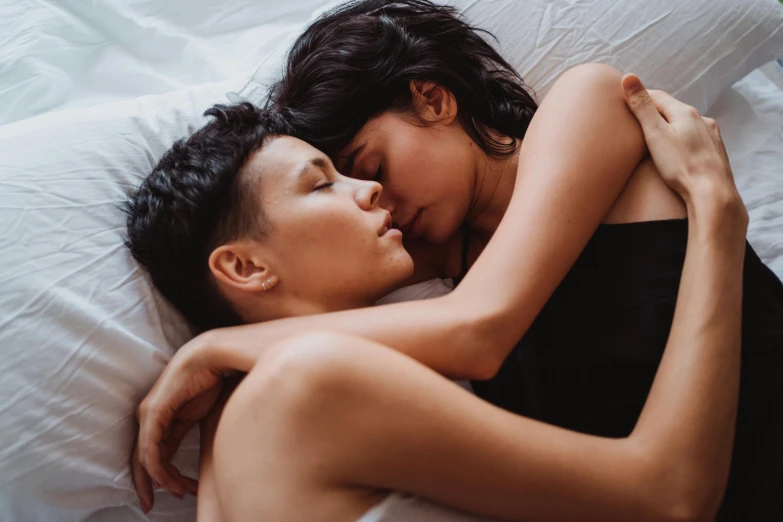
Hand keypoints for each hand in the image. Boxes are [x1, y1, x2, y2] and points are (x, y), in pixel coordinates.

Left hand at [131, 335, 223, 512]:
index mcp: (159, 416)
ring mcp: (149, 413)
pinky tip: (167, 479)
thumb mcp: (197, 414)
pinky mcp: (154, 412)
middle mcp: (148, 415)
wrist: (212, 355)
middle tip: (151, 506)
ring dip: (160, 479)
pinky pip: (151, 448)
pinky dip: (157, 467)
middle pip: (139, 458)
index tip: (171, 492)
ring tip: (176, 492)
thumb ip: (186, 432)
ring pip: (144, 457)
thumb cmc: (209, 379)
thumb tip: (191, 454)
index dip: (157, 475)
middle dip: (145, 485)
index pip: (152, 452)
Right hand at [621, 74, 743, 218]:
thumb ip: (642, 107)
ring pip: (685, 123)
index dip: (639, 97)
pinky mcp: (715, 150)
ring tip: (656, 135)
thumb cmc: (681, 165)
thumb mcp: (655, 134)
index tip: (625, 101)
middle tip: (636, 119)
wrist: (712, 193)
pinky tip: (678, 149)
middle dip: (654, 111)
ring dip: (670, 125)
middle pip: (672, 109)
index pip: (657, 96)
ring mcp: (710, 134)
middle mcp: (701, 118)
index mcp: (684, 112)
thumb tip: (628, 77)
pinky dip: (683, 138)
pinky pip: (695, 137)